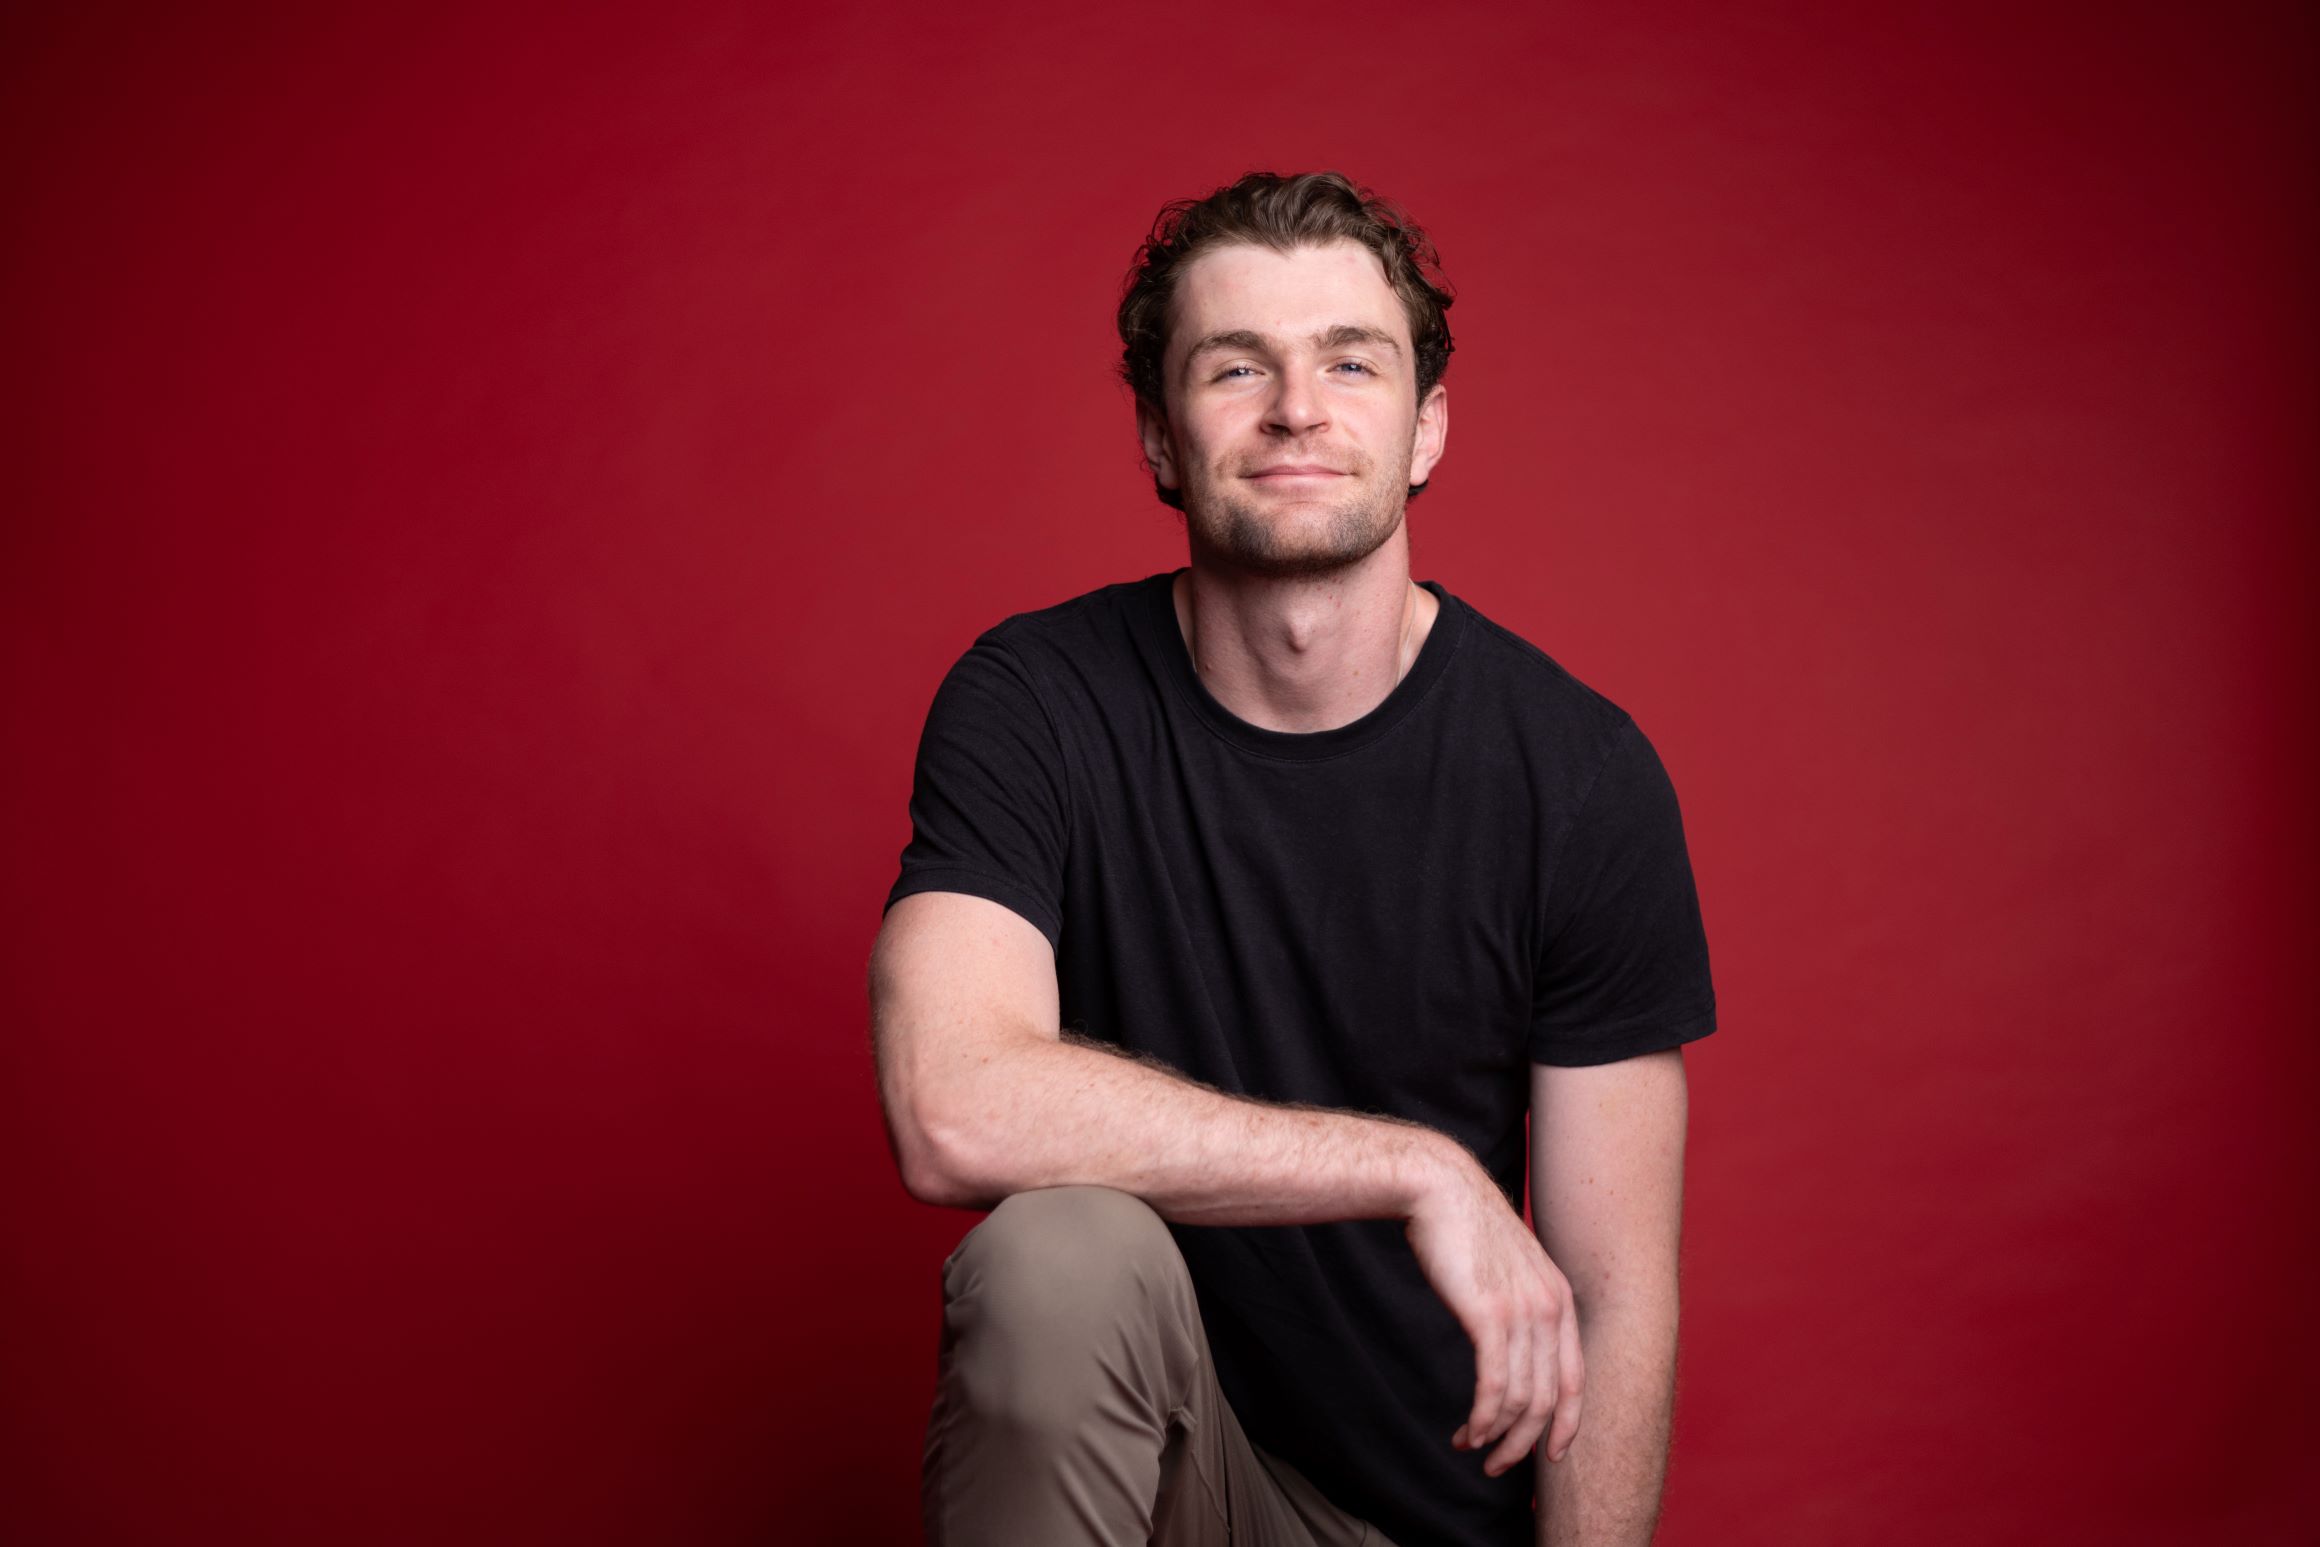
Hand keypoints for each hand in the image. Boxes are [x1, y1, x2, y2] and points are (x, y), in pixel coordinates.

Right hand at [1404, 1148, 1584, 1476]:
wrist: (1438, 1186)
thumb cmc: (1464, 1225)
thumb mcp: (1507, 1266)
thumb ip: (1519, 1302)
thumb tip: (1509, 1341)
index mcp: (1561, 1297)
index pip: (1576, 1378)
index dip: (1567, 1424)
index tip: (1550, 1453)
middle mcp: (1551, 1307)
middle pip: (1550, 1399)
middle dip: (1526, 1443)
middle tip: (1498, 1467)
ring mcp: (1523, 1311)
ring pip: (1523, 1400)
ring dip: (1498, 1436)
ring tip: (1471, 1448)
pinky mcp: (1489, 1314)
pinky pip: (1494, 1386)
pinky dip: (1483, 1418)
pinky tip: (1468, 1430)